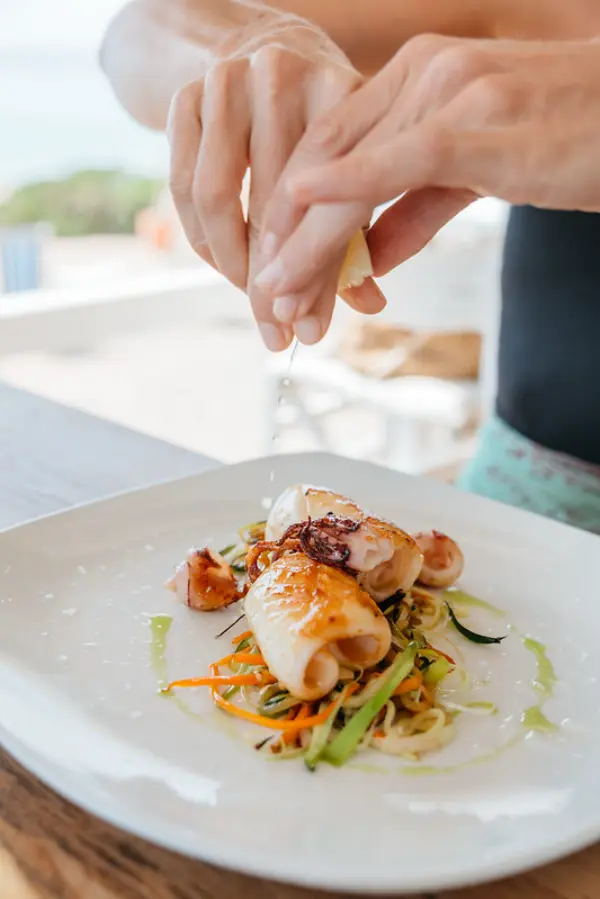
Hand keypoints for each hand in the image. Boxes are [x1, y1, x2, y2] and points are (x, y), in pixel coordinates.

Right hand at [166, 16, 385, 350]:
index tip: (310, 331)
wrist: (257, 49)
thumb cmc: (318, 124)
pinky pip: (183, 186)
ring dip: (232, 263)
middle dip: (274, 281)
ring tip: (250, 302)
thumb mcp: (352, 163)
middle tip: (276, 333)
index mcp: (340, 90)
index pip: (329, 199)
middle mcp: (282, 76)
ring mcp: (226, 82)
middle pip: (273, 202)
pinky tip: (225, 267)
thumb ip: (359, 230)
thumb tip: (370, 306)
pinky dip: (202, 237)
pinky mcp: (183, 96)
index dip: (318, 273)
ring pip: (219, 196)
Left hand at [257, 36, 599, 303]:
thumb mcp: (477, 174)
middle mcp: (423, 73)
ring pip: (350, 170)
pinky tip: (308, 217)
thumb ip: (414, 211)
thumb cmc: (569, 141)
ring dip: (308, 241)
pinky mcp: (478, 121)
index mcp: (419, 78)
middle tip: (264, 295)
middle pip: (326, 159)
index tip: (273, 263)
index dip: (293, 210)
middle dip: (287, 235)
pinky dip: (348, 189)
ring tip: (278, 293)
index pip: (331, 145)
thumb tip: (365, 259)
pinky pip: (399, 160)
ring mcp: (449, 91)